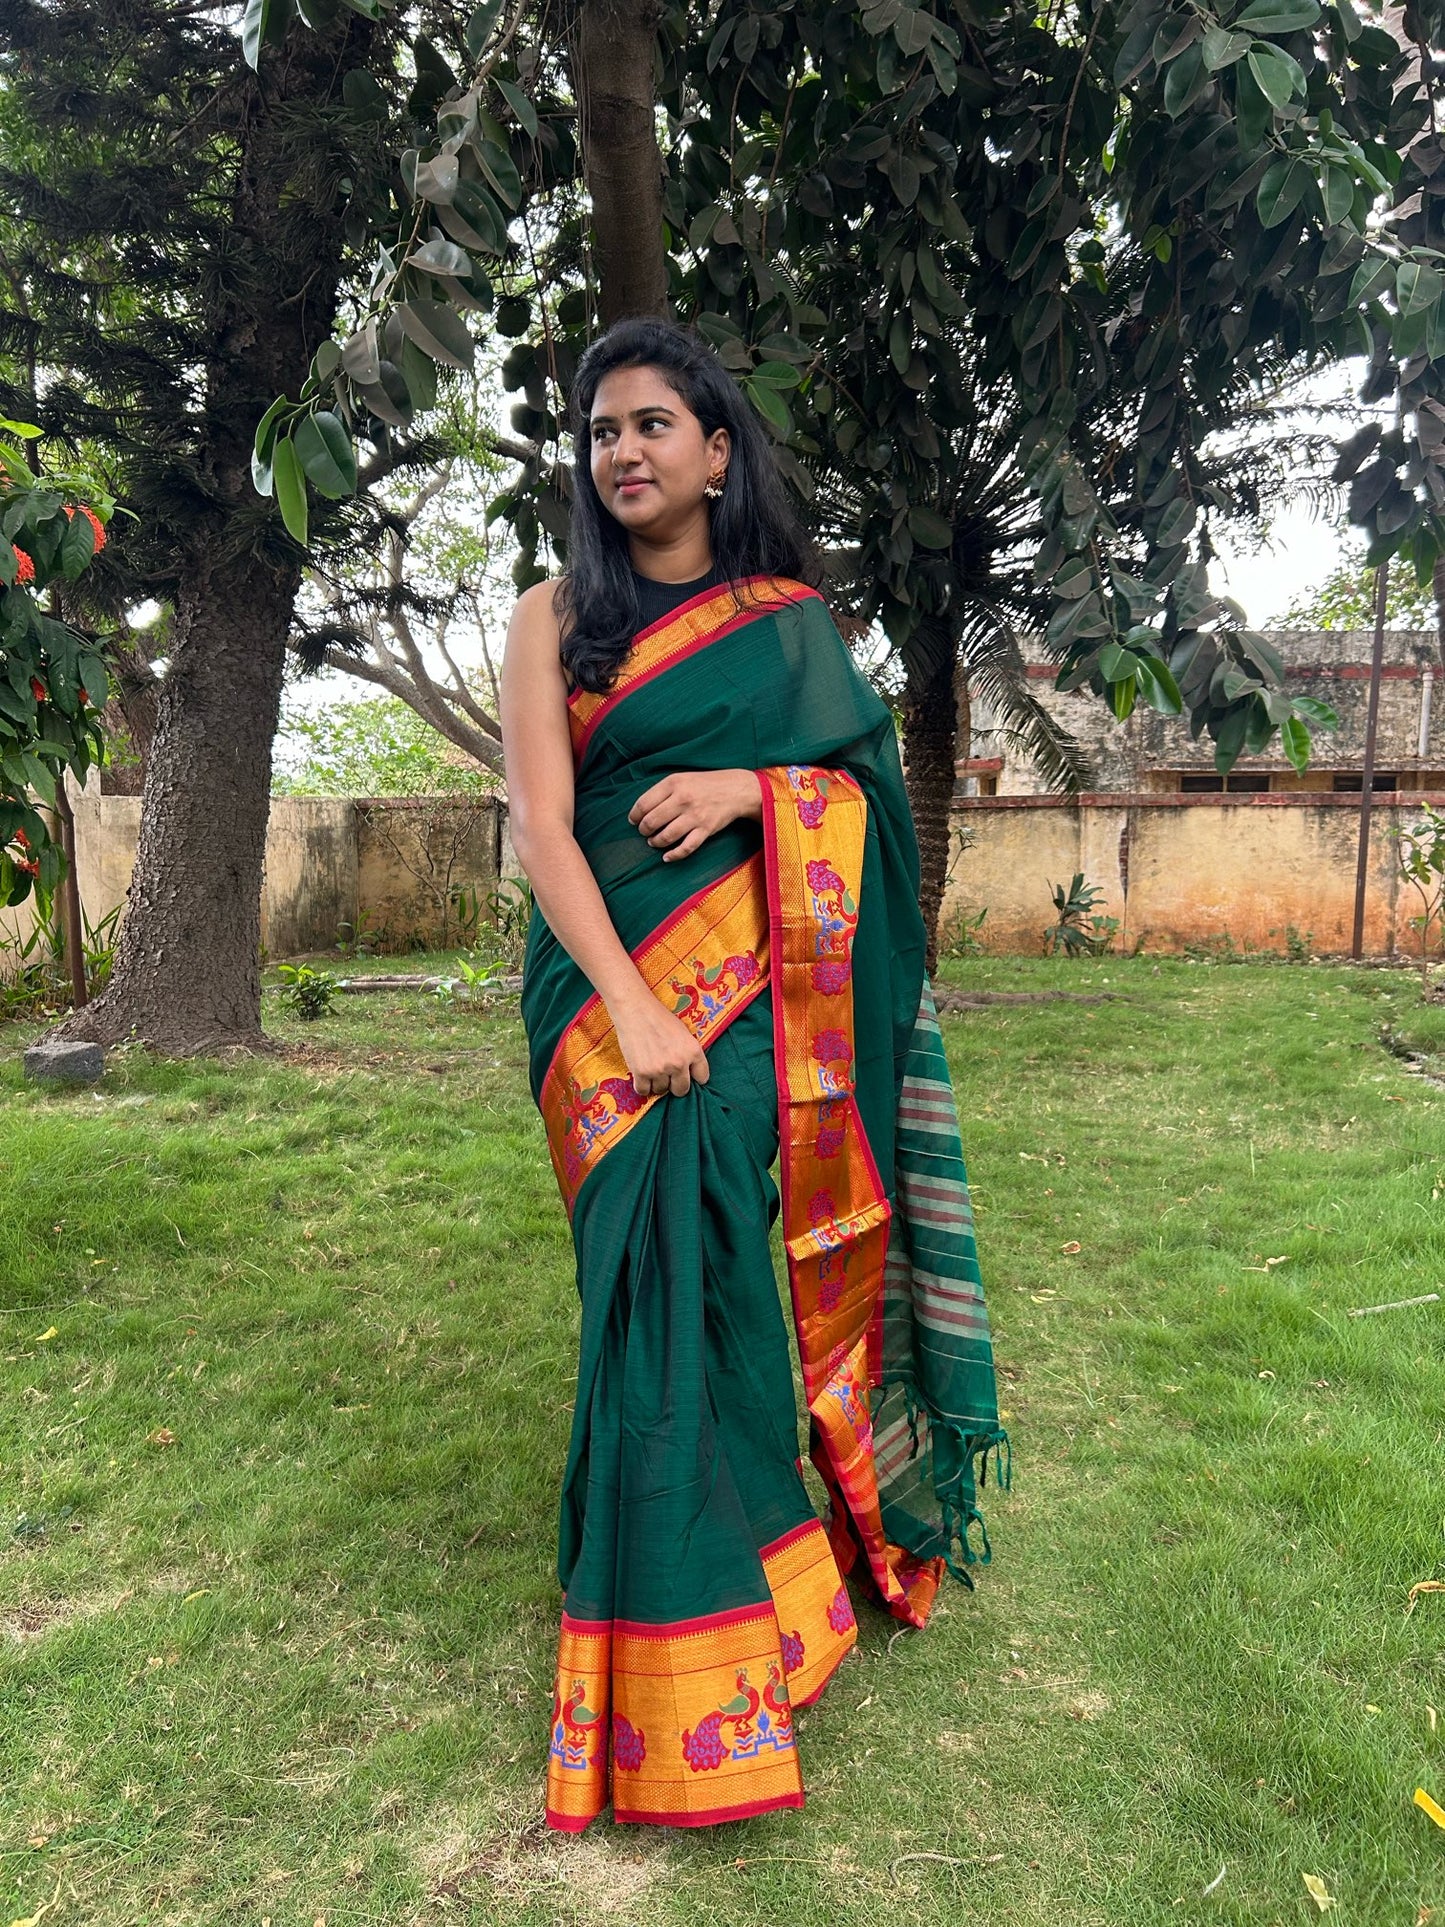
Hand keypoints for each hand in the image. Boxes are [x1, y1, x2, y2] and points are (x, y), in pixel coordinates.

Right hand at [614, 994, 709, 1097]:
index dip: (694, 1078)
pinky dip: (642, 1085)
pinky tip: (642, 1074)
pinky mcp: (641, 1072)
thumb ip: (689, 1054)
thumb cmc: (659, 1018)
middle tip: (668, 1076)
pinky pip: (643, 1091)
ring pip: (661, 1090)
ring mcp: (660, 1069)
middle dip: (675, 1085)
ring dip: (656, 1083)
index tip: (687, 1076)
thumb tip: (689, 1074)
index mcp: (693, 1051)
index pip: (702, 1078)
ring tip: (652, 1068)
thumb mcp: (684, 1033)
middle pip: (681, 1090)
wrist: (635, 1010)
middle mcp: (679, 1063)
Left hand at [628, 769, 760, 861]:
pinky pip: (686, 847)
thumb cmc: (704, 784)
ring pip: (666, 836)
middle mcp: (683, 799)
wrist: (735, 789)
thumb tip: (640, 811)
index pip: (644, 803)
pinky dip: (674, 855)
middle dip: (643, 830)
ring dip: (655, 842)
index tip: (633, 820)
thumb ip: (662, 791)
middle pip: (652, 821)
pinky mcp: (706, 829)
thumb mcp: (681, 778)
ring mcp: (695, 816)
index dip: (634, 815)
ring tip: (653, 841)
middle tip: (644, 831)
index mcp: (674, 783)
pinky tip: (666, 857)